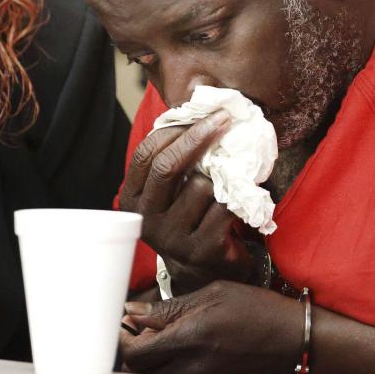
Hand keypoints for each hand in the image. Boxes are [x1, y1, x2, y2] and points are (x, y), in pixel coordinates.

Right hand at [119, 114, 254, 292]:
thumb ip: (174, 155)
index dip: (172, 130)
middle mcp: (147, 220)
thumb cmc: (190, 216)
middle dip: (197, 137)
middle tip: (223, 119)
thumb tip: (196, 102)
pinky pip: (224, 207)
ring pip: (201, 186)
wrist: (205, 271)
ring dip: (221, 178)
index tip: (201, 113)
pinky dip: (237, 197)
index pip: (145, 155)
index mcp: (133, 199)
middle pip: (167, 167)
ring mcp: (172, 238)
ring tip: (228, 182)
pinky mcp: (202, 250)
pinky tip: (240, 199)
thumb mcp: (171, 189)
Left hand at [120, 280, 303, 373]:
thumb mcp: (214, 294)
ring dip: (149, 361)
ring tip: (157, 339)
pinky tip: (178, 351)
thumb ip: (170, 307)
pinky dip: (169, 369)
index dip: (122, 338)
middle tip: (135, 330)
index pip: (136, 351)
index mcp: (191, 337)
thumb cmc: (258, 310)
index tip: (123, 324)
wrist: (296, 341)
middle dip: (131, 350)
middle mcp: (193, 366)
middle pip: (141, 370)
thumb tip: (134, 312)